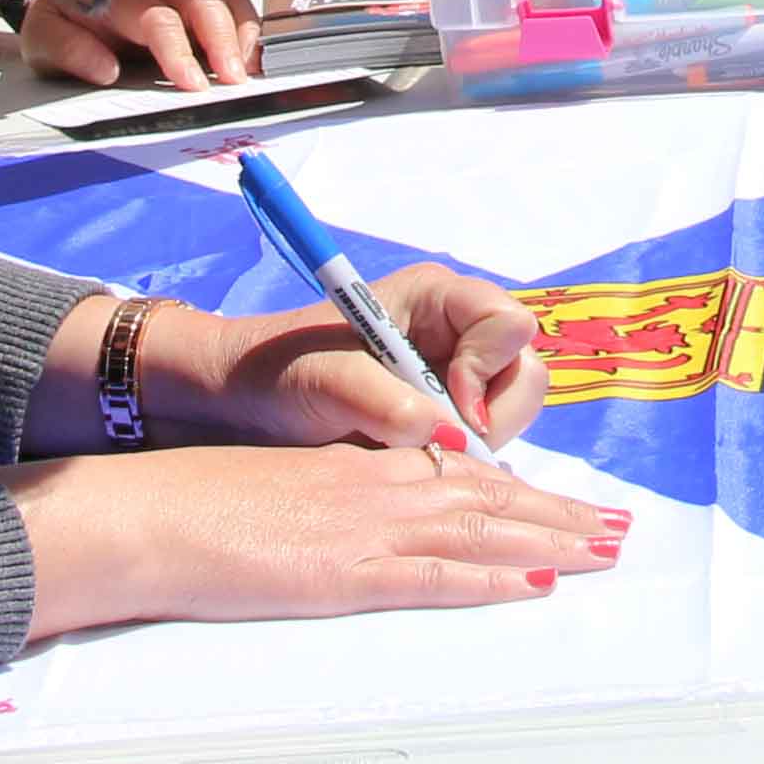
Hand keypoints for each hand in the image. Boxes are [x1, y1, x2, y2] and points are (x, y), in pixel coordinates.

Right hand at [3, 442, 626, 637]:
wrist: (155, 514)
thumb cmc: (203, 504)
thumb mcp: (286, 491)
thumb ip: (338, 505)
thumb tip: (369, 527)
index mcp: (364, 467)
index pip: (463, 477)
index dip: (523, 492)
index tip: (567, 502)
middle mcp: (380, 488)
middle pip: (490, 501)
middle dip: (560, 515)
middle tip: (617, 527)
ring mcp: (369, 529)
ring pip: (482, 533)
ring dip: (550, 542)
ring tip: (602, 550)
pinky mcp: (350, 571)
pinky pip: (437, 575)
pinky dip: (491, 580)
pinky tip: (532, 586)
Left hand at [21, 0, 261, 90]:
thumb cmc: (61, 19)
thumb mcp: (41, 38)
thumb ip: (66, 49)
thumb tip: (106, 69)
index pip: (156, 18)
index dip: (177, 51)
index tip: (192, 84)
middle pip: (202, 2)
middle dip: (223, 42)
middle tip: (233, 82)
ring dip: (242, 33)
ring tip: (247, 71)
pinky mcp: (196, 1)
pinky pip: (233, 4)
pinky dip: (248, 30)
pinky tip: (250, 60)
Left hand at [164, 263, 555, 449]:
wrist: (240, 407)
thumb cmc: (275, 373)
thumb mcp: (325, 382)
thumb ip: (388, 403)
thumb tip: (447, 434)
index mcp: (435, 298)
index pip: (509, 322)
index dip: (489, 367)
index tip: (447, 404)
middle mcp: (455, 333)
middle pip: (524, 372)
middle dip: (491, 415)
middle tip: (436, 444)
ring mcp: (454, 377)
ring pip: (510, 413)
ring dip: (474, 443)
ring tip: (411, 453)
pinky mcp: (445, 418)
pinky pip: (484, 442)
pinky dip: (462, 462)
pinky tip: (415, 466)